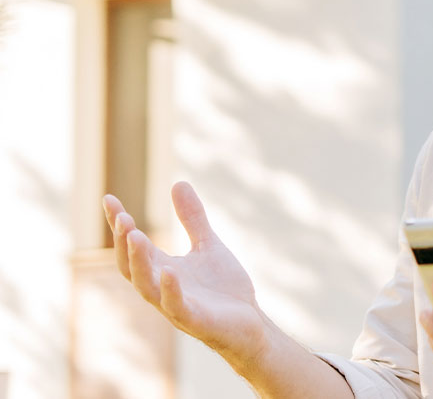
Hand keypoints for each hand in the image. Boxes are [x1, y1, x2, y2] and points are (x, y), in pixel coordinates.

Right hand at [102, 182, 268, 362]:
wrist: (249, 324)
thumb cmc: (224, 289)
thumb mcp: (208, 245)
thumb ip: (192, 219)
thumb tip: (177, 182)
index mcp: (162, 269)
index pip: (132, 246)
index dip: (118, 224)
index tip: (108, 198)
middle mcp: (162, 288)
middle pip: (132, 266)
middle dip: (124, 243)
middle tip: (123, 218)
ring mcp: (176, 306)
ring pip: (146, 287)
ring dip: (139, 262)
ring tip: (135, 235)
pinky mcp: (196, 320)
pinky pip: (176, 306)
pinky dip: (170, 290)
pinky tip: (169, 271)